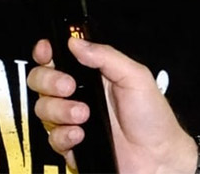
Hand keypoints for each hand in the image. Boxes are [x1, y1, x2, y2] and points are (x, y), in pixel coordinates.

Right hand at [27, 37, 196, 173]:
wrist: (158, 158)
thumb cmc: (153, 117)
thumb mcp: (135, 76)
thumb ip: (106, 56)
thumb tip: (75, 42)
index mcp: (90, 74)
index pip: (57, 57)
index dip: (45, 51)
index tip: (46, 50)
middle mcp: (77, 94)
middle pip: (41, 80)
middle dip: (49, 80)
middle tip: (68, 86)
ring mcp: (72, 120)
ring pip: (42, 109)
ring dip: (59, 110)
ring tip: (83, 114)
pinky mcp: (72, 145)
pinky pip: (52, 138)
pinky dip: (63, 135)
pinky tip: (80, 134)